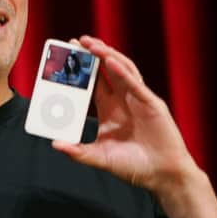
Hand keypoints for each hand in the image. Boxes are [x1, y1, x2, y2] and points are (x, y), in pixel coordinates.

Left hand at [51, 36, 198, 194]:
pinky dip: (123, 71)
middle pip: (105, 70)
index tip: (66, 57)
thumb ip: (77, 151)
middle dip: (92, 54)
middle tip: (75, 41)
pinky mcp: (152, 104)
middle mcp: (122, 99)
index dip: (81, 70)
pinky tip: (111, 61)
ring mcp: (138, 99)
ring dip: (106, 55)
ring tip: (90, 44)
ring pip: (121, 69)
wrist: (162, 176)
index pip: (92, 83)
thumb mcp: (99, 157)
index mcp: (109, 108)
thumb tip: (54, 144)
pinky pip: (136, 84)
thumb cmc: (133, 166)